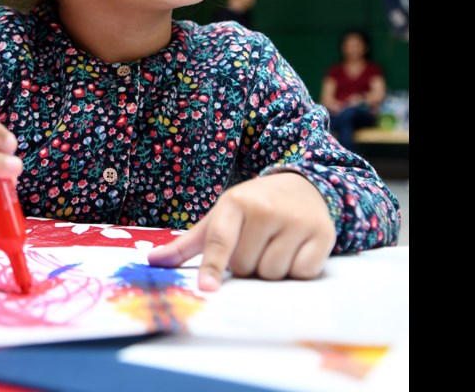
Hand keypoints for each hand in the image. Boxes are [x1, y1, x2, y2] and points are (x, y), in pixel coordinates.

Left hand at [147, 172, 335, 290]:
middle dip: (246, 266)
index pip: (220, 241)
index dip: (213, 267)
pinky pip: (302, 273)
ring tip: (274, 247)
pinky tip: (295, 251)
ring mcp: (296, 221)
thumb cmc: (253, 207)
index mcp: (235, 203)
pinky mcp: (322, 234)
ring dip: (271, 271)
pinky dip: (296, 270)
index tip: (207, 289)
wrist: (302, 185)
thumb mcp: (219, 217)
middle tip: (254, 246)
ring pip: (273, 273)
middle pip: (246, 266)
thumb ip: (187, 244)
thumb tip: (152, 261)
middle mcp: (266, 209)